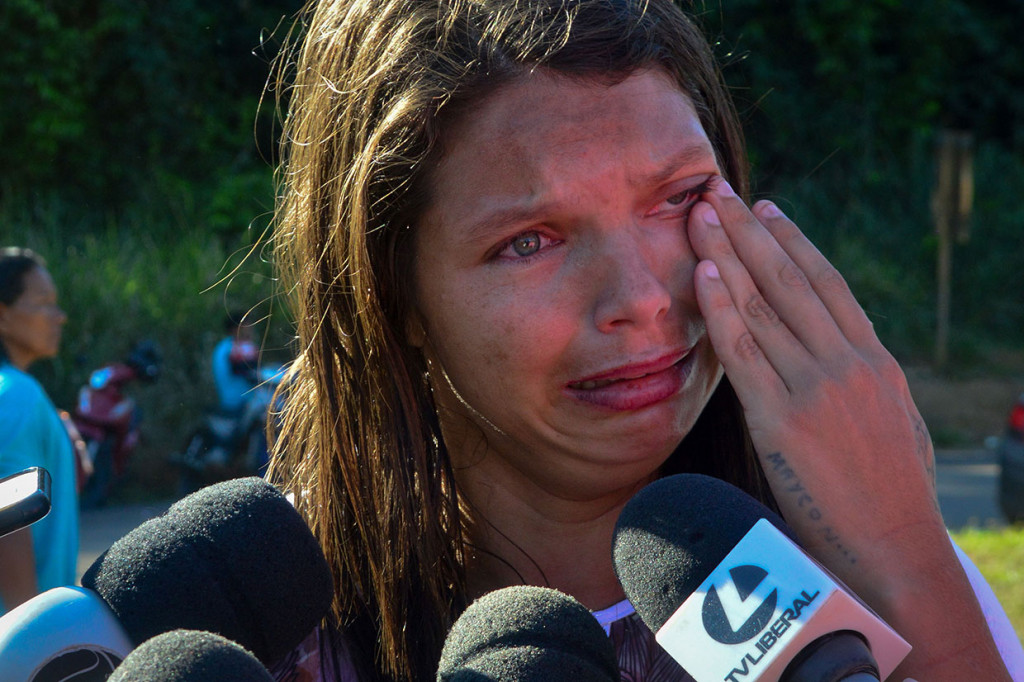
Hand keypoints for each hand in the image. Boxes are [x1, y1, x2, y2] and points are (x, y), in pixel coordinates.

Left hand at [686, 178, 1008, 679]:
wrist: (894, 551)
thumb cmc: (895, 498)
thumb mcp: (894, 426)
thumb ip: (867, 384)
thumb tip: (850, 360)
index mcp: (875, 362)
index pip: (827, 285)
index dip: (793, 242)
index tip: (767, 211)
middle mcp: (847, 362)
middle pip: (790, 280)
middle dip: (750, 231)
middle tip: (719, 190)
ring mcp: (815, 387)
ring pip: (763, 304)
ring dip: (728, 254)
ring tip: (700, 213)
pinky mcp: (782, 419)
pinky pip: (744, 352)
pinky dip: (723, 308)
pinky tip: (705, 273)